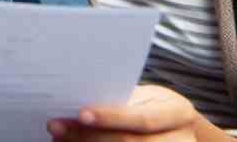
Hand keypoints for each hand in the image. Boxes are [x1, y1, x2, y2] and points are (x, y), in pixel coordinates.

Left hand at [47, 85, 197, 141]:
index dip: (111, 117)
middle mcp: (181, 141)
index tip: (80, 113)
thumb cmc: (155, 106)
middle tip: (56, 127)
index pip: (142, 119)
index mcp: (178, 113)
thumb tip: (78, 98)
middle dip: (89, 136)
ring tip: (60, 139)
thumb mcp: (148, 98)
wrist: (180, 129)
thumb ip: (123, 101)